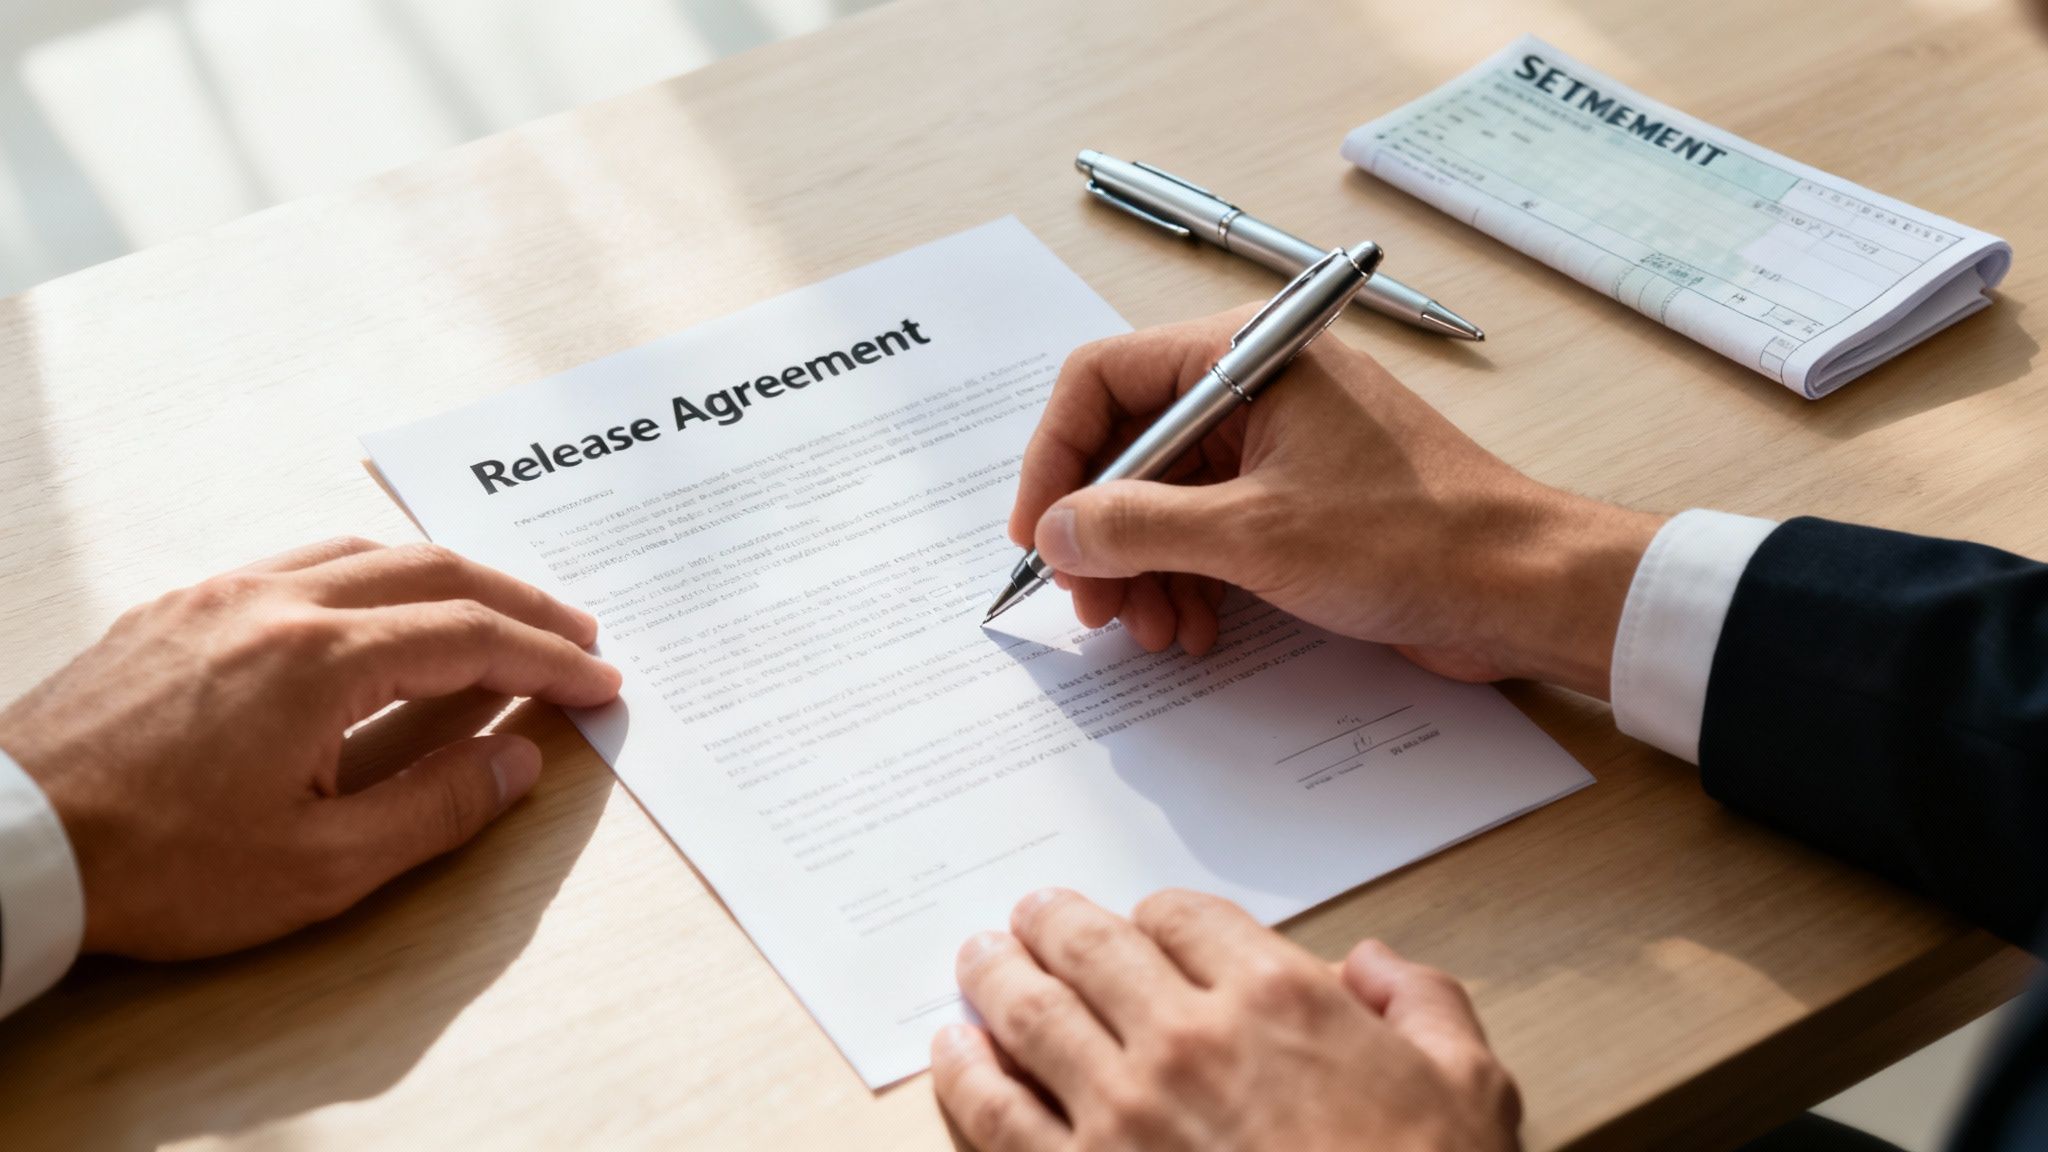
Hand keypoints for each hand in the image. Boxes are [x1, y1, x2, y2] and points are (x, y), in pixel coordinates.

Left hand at [0, 538, 621, 959]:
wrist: (9, 843)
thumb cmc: (155, 867)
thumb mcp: (319, 866)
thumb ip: (437, 807)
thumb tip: (517, 759)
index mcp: (319, 659)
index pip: (471, 638)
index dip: (548, 660)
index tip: (598, 682)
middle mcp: (274, 601)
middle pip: (432, 570)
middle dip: (518, 600)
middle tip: (575, 635)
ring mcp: (218, 595)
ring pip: (365, 552)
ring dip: (447, 578)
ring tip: (494, 616)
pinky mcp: (176, 608)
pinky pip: (300, 563)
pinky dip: (373, 577)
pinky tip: (382, 616)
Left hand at [931, 888, 1519, 1151]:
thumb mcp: (1472, 1090)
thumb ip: (1425, 1005)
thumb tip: (1375, 965)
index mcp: (1279, 1000)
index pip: (1185, 918)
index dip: (1158, 915)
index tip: (1145, 924)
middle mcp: (1189, 1039)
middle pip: (1091, 947)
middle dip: (1053, 921)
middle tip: (1030, 914)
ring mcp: (1123, 1113)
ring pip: (1030, 1013)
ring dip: (997, 973)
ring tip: (979, 955)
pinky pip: (995, 1112)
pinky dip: (965, 1070)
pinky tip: (954, 1049)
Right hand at [1011, 310, 1662, 695]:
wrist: (1522, 585)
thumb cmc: (1415, 538)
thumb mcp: (1254, 536)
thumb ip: (1138, 527)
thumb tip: (1057, 531)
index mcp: (1246, 356)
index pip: (1103, 380)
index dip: (1056, 458)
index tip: (1038, 533)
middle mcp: (1256, 386)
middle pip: (1130, 445)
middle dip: (1102, 531)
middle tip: (1092, 604)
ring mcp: (1279, 442)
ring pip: (1167, 496)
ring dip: (1144, 568)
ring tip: (1151, 631)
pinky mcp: (1299, 497)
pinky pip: (1210, 527)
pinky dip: (1189, 578)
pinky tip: (1195, 628)